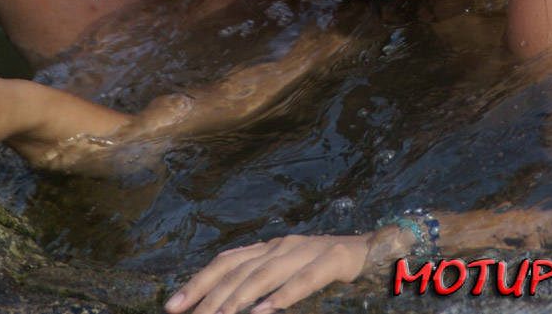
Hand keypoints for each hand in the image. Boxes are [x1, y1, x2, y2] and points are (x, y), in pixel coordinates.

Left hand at [166, 232, 382, 313]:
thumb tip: (227, 306)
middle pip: (239, 270)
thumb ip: (262, 284)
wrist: (379, 249)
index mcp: (271, 247)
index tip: (173, 306)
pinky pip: (305, 279)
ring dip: (239, 298)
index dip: (198, 282)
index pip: (226, 262)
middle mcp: (284, 245)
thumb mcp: (290, 273)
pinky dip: (284, 295)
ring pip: (266, 274)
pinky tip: (265, 311)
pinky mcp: (334, 258)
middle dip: (210, 297)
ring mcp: (309, 249)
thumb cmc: (328, 267)